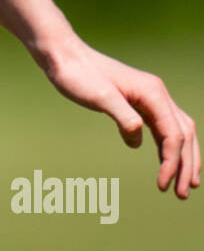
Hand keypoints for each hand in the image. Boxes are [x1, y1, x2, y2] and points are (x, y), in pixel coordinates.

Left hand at [37, 34, 199, 197]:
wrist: (64, 56)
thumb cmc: (79, 75)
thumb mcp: (100, 96)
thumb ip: (123, 118)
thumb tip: (138, 143)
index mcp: (153, 93)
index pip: (173, 134)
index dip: (172, 162)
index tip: (162, 185)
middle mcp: (157, 94)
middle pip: (183, 134)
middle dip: (186, 165)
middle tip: (182, 194)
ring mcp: (149, 98)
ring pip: (177, 131)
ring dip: (181, 158)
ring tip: (182, 184)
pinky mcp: (138, 102)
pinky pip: (161, 127)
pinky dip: (166, 147)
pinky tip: (164, 162)